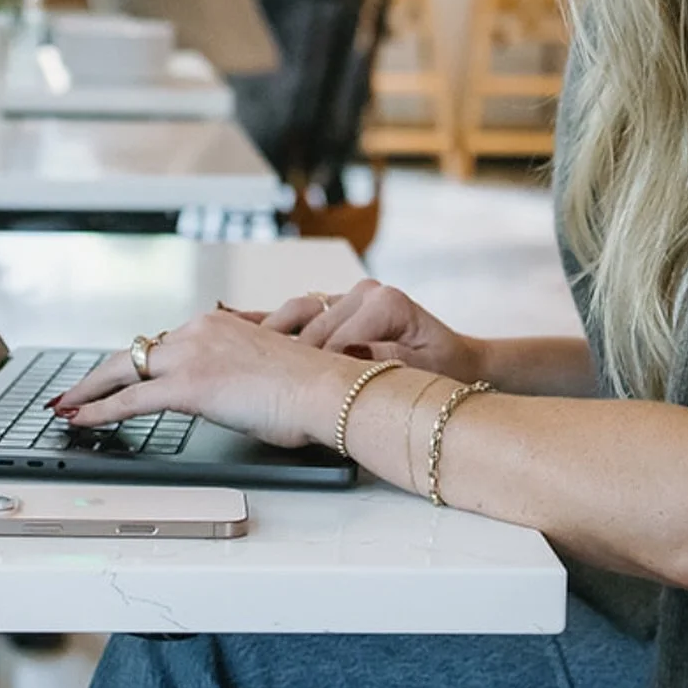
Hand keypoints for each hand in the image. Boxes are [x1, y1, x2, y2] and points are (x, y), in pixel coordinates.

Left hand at [50, 310, 349, 448]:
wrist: (325, 390)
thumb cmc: (308, 387)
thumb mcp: (265, 366)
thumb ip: (237, 369)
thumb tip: (228, 389)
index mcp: (216, 324)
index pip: (161, 344)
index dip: (132, 363)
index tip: (114, 374)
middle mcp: (198, 331)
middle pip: (133, 352)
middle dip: (98, 375)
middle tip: (72, 391)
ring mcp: (191, 356)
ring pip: (123, 370)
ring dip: (89, 391)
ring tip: (66, 406)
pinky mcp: (188, 386)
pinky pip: (131, 399)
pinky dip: (99, 411)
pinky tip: (81, 420)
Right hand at [258, 280, 482, 381]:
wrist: (454, 362)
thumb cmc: (441, 372)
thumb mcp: (420, 376)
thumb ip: (382, 369)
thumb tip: (342, 370)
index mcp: (386, 302)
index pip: (337, 337)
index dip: (319, 369)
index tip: (303, 395)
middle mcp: (363, 292)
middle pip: (311, 326)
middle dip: (289, 358)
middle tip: (262, 385)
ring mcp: (345, 298)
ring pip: (295, 313)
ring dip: (270, 337)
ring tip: (244, 359)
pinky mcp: (331, 306)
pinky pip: (293, 313)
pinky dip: (265, 321)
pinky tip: (233, 325)